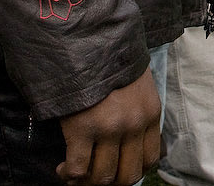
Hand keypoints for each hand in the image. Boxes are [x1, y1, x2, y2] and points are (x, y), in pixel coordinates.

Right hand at [56, 68, 161, 185]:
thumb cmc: (109, 61)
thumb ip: (138, 111)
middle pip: (127, 175)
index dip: (130, 171)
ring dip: (87, 181)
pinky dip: (69, 175)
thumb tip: (129, 140)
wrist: (87, 41)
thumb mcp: (137, 84)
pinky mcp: (82, 129)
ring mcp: (109, 129)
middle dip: (109, 182)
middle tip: (93, 175)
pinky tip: (63, 167)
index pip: (149, 160)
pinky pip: (78, 170)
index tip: (115, 168)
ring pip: (102, 177)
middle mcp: (134, 125)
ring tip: (74, 173)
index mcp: (150, 114)